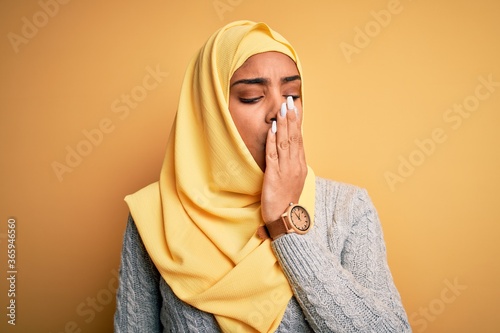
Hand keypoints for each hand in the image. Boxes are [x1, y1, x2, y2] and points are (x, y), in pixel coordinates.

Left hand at [261, 99, 306, 222]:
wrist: (286, 218)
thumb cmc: (288, 201)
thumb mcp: (294, 181)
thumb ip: (292, 166)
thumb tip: (290, 153)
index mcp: (300, 165)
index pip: (299, 139)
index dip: (297, 123)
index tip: (295, 108)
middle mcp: (295, 165)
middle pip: (294, 137)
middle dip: (291, 117)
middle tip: (290, 101)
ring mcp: (285, 169)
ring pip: (285, 142)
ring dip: (283, 124)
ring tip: (282, 109)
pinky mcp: (274, 174)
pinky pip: (273, 153)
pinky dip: (272, 140)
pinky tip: (272, 128)